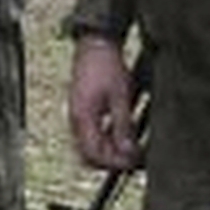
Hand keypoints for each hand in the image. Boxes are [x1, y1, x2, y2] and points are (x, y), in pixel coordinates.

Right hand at [65, 36, 142, 171]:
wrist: (94, 45)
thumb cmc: (107, 67)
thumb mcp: (121, 97)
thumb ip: (123, 127)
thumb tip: (127, 152)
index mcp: (83, 118)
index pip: (94, 155)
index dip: (114, 163)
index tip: (133, 163)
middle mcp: (75, 121)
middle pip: (88, 156)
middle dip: (110, 162)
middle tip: (132, 160)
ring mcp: (76, 116)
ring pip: (88, 147)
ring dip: (108, 152)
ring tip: (130, 149)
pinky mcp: (81, 111)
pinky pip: (90, 136)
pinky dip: (104, 141)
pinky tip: (120, 136)